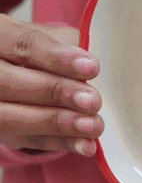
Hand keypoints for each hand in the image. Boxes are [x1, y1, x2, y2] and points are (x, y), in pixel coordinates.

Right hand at [0, 14, 102, 155]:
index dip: (56, 58)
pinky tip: (85, 144)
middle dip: (55, 92)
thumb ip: (67, 47)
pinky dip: (58, 143)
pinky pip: (24, 140)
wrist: (23, 71)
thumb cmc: (41, 51)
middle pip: (8, 82)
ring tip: (93, 125)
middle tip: (92, 100)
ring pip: (9, 117)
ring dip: (57, 123)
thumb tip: (87, 68)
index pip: (21, 44)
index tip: (91, 67)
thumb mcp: (52, 37)